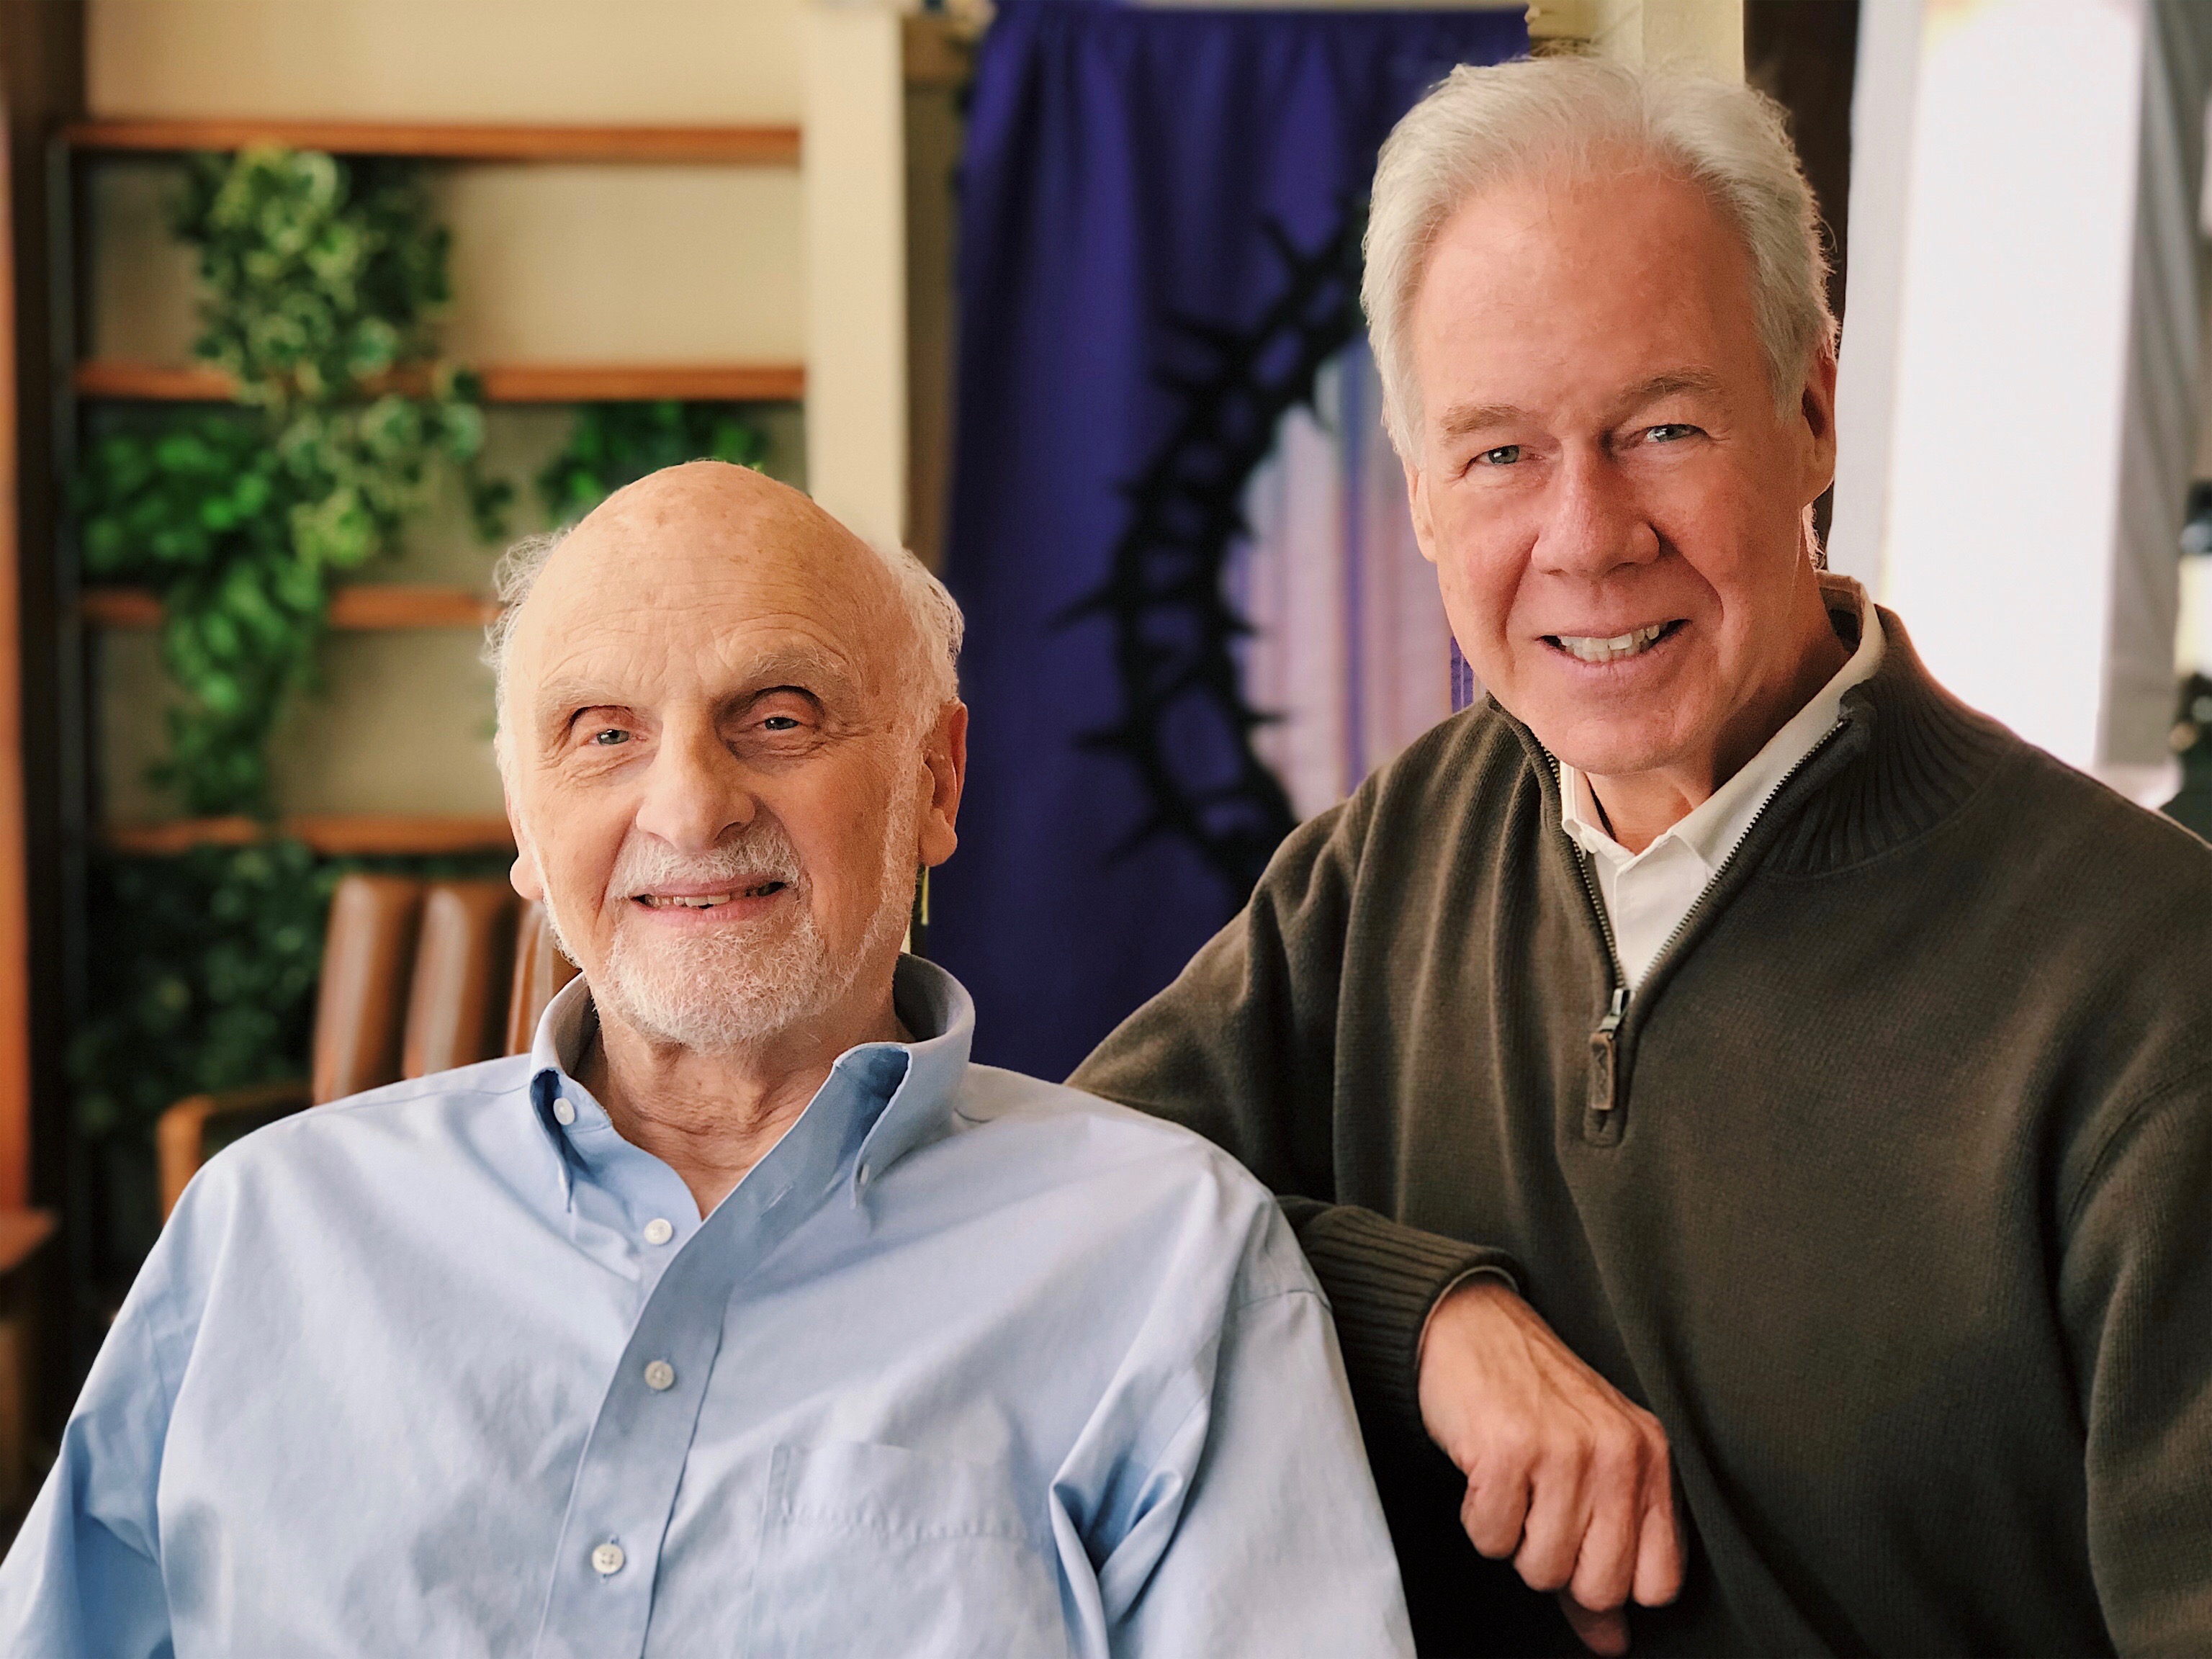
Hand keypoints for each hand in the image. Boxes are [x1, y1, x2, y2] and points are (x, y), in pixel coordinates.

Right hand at [1417, 1277, 1682, 1654]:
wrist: (1470, 1325)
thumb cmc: (1533, 1400)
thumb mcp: (1590, 1467)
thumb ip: (1606, 1555)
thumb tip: (1611, 1644)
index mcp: (1650, 1457)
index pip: (1659, 1582)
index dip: (1612, 1583)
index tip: (1582, 1548)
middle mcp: (1617, 1453)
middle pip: (1598, 1585)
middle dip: (1556, 1564)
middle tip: (1538, 1509)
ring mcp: (1564, 1449)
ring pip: (1540, 1569)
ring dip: (1513, 1538)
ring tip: (1512, 1483)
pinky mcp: (1507, 1449)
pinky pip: (1490, 1538)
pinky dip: (1477, 1517)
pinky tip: (1484, 1470)